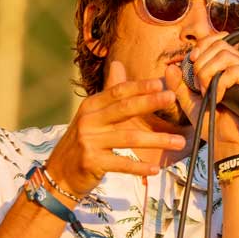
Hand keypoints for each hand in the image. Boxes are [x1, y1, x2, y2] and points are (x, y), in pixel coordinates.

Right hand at [47, 60, 188, 196]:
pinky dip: (140, 167)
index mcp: (90, 106)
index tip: (161, 83)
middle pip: (124, 109)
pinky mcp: (92, 162)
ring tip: (179, 142)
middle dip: (150, 102)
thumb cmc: (81, 143)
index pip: (118, 91)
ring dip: (157, 140)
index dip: (139, 86)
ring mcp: (89, 142)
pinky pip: (122, 163)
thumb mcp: (91, 116)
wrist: (59, 174)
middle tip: (172, 97)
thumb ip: (108, 93)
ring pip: (129, 138)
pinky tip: (156, 169)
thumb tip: (118, 63)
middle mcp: (88, 121)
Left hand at [164, 31, 238, 156]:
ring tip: (207, 93)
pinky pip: (234, 71)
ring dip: (208, 74)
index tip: (190, 60)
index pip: (217, 40)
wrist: (225, 144)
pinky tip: (217, 99)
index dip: (201, 45)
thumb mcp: (190, 102)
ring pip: (225, 55)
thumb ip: (180, 85)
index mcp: (230, 66)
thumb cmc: (212, 125)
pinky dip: (220, 85)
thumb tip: (170, 66)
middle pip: (219, 45)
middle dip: (201, 64)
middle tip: (198, 86)